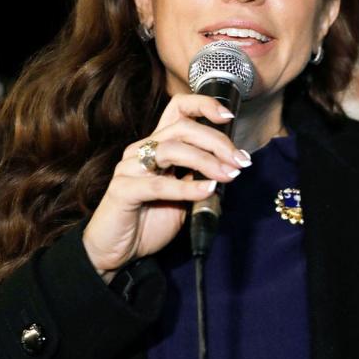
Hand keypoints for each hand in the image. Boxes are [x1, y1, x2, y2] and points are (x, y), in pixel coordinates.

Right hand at [82, 94, 251, 276]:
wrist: (119, 253)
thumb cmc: (150, 222)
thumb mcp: (183, 196)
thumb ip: (199, 177)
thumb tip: (230, 166)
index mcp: (157, 145)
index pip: (178, 108)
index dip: (203, 105)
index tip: (228, 117)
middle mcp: (142, 149)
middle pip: (182, 128)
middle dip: (216, 141)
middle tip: (239, 161)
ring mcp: (129, 168)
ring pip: (171, 150)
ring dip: (206, 161)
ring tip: (228, 175)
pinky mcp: (123, 190)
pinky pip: (158, 185)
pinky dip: (186, 188)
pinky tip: (207, 191)